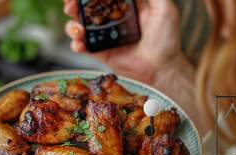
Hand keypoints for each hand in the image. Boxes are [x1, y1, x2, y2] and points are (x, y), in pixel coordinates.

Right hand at [64, 0, 185, 85]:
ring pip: (78, 25)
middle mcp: (111, 19)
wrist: (161, 68)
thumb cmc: (166, 38)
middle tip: (70, 6)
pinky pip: (81, 46)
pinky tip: (80, 44)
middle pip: (85, 8)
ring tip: (79, 30)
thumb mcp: (163, 8)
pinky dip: (75, 44)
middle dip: (73, 5)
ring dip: (72, 25)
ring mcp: (103, 35)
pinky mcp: (98, 52)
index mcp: (124, 5)